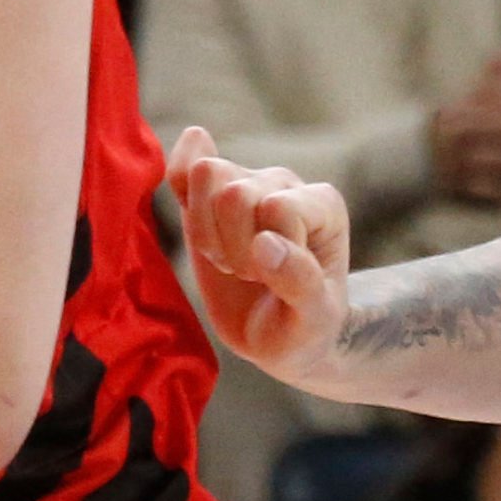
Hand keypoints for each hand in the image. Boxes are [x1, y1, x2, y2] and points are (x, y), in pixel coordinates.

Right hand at [167, 126, 353, 385]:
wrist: (278, 337)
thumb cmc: (303, 327)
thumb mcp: (312, 319)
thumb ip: (299, 282)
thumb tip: (264, 242)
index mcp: (323, 205)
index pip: (276, 208)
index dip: (265, 254)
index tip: (277, 283)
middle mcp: (286, 184)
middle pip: (235, 192)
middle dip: (232, 247)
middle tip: (248, 275)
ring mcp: (247, 181)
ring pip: (206, 173)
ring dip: (206, 232)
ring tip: (228, 261)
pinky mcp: (209, 194)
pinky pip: (183, 163)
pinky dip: (177, 179)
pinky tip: (188, 206)